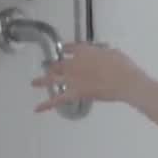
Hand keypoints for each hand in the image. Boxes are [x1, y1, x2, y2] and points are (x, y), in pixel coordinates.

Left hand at [31, 42, 146, 112]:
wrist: (124, 80)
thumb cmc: (122, 65)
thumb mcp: (112, 52)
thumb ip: (102, 53)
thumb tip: (100, 55)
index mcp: (84, 50)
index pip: (70, 48)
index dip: (65, 49)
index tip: (63, 50)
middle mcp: (73, 63)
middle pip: (59, 64)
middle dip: (53, 66)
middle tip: (49, 67)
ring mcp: (72, 78)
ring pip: (52, 79)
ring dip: (42, 80)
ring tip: (33, 83)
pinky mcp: (74, 93)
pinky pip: (58, 99)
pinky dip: (46, 104)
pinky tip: (37, 109)